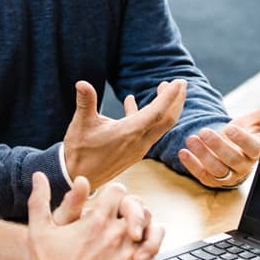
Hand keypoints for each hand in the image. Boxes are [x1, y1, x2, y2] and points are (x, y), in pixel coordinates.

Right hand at [26, 173, 164, 259]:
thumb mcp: (39, 229)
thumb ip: (40, 199)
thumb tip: (39, 175)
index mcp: (97, 220)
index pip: (119, 192)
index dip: (114, 194)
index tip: (109, 202)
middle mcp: (117, 236)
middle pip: (141, 211)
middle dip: (133, 214)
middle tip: (124, 222)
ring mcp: (128, 259)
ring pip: (151, 239)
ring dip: (143, 239)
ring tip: (132, 244)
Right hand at [62, 79, 186, 189]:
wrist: (78, 177)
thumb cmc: (79, 152)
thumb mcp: (81, 124)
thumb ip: (85, 102)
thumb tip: (81, 83)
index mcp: (129, 132)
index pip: (157, 112)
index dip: (170, 96)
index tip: (179, 82)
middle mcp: (139, 142)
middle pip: (167, 120)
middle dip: (176, 101)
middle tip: (181, 83)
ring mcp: (138, 148)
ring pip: (159, 126)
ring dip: (164, 107)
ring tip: (162, 88)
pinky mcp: (133, 151)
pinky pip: (147, 131)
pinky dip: (145, 116)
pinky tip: (132, 102)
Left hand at [179, 98, 259, 188]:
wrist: (230, 150)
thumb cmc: (242, 134)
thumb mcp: (252, 122)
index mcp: (256, 151)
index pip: (252, 148)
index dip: (242, 139)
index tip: (230, 128)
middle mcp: (244, 166)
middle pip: (232, 159)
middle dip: (217, 146)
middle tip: (203, 131)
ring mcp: (228, 175)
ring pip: (217, 169)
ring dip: (203, 155)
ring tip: (190, 139)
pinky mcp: (213, 181)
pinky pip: (203, 175)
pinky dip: (192, 165)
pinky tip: (183, 152)